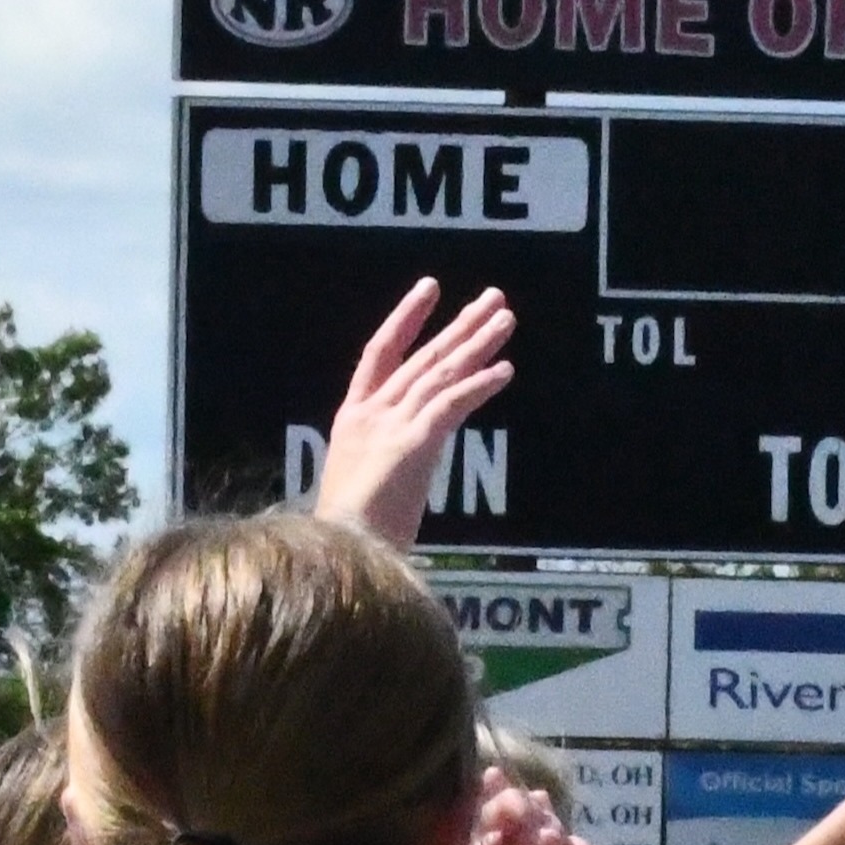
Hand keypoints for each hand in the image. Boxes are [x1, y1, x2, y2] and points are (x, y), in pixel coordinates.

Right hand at [309, 279, 518, 544]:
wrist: (338, 556)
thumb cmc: (350, 537)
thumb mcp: (364, 486)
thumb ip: (386, 463)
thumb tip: (407, 462)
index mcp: (353, 419)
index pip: (380, 354)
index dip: (406, 319)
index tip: (429, 287)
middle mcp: (370, 413)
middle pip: (422, 356)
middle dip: (460, 324)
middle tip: (492, 297)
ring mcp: (390, 425)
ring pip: (440, 372)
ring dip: (477, 343)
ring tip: (506, 317)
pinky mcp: (412, 443)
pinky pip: (452, 403)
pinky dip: (480, 385)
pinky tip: (506, 370)